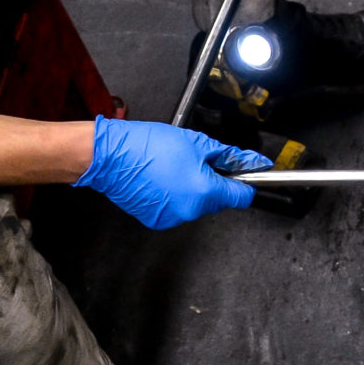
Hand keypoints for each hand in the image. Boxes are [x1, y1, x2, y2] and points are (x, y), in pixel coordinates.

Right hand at [72, 117, 272, 229]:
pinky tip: (163, 180)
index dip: (243, 183)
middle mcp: (190, 210)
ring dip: (193, 190)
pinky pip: (177, 210)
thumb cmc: (149, 146)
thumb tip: (252, 161)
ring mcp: (172, 218)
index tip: (240, 175)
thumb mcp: (197, 143)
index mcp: (204, 191)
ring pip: (196, 205)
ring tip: (175, 169)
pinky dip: (175, 197)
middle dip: (213, 183)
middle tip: (197, 162)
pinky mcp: (157, 221)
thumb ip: (229, 155)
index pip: (241, 197)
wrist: (111, 156)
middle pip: (218, 201)